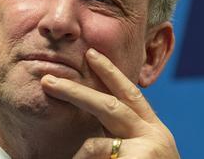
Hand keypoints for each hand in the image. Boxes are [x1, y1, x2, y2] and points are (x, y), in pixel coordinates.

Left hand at [40, 48, 179, 158]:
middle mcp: (154, 137)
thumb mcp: (143, 153)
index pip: (130, 94)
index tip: (91, 54)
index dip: (110, 73)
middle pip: (107, 106)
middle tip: (47, 81)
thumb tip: (92, 121)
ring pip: (92, 147)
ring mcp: (147, 153)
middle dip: (75, 92)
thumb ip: (122, 136)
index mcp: (155, 132)